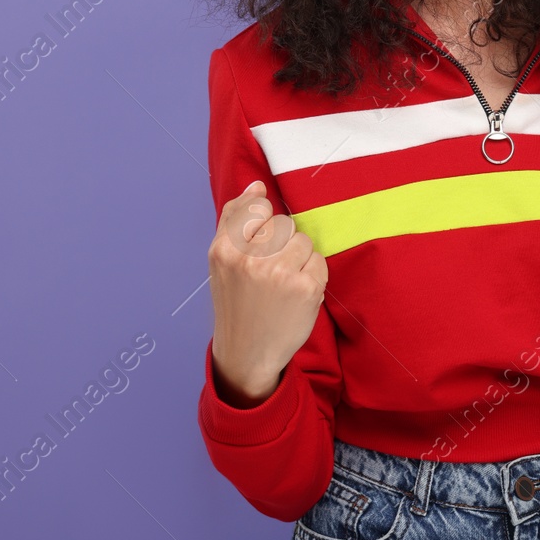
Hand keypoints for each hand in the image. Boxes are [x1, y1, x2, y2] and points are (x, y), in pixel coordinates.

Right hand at [207, 180, 328, 405]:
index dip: (263, 226)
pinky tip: (296, 294)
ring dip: (298, 258)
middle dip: (281, 243)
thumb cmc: (235, 302)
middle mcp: (250, 259)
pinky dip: (312, 275)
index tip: (258, 247)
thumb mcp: (221, 261)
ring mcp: (279, 273)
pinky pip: (318, 260)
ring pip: (303, 239)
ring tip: (282, 283)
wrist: (246, 354)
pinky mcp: (306, 288)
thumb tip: (257, 186)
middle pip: (283, 223)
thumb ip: (235, 219)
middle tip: (268, 273)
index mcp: (224, 250)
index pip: (258, 208)